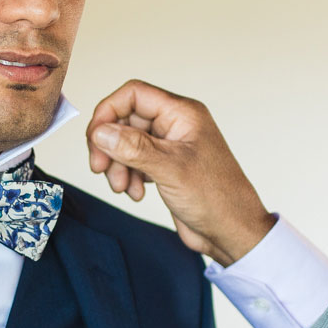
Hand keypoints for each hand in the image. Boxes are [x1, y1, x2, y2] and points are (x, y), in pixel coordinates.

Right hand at [87, 80, 276, 264]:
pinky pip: (134, 161)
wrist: (231, 232)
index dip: (109, 112)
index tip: (95, 138)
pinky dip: (128, 175)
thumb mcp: (171, 169)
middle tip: (100, 168)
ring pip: (126, 143)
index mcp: (183, 114)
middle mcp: (176, 125)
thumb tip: (101, 132)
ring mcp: (170, 146)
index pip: (134, 95)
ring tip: (122, 187)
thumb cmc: (217, 198)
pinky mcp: (165, 167)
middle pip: (126, 120)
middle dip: (110, 145)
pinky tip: (135, 193)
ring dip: (118, 164)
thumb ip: (133, 148)